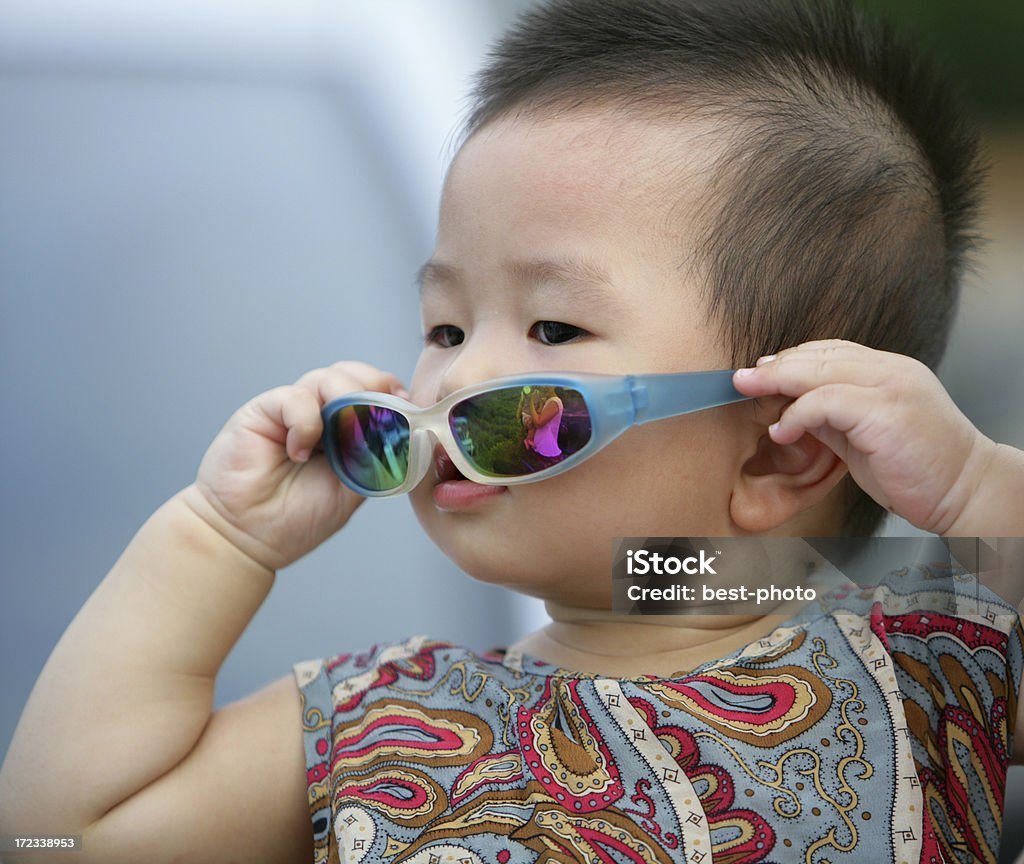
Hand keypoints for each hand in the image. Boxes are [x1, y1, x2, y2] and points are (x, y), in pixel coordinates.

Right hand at [180, 361, 406, 570]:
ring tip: (339, 438)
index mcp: (345, 430)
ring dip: (344, 401)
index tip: (406, 409)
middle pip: (356, 375)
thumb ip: (374, 458)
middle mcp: (320, 414)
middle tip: (376, 419)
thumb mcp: (352, 491)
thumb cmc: (295, 520)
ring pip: (329, 378)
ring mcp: (292, 411)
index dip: (391, 393)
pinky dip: (305, 422)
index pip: (375, 391)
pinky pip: (295, 398)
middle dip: (374, 389)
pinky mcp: (263, 411)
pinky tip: (299, 452)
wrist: (246, 538)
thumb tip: (401, 430)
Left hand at [730, 339, 1015, 534]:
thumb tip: (791, 407)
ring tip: (749, 393)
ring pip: (820, 370)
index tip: (760, 371)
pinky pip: (826, 401)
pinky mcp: (885, 412)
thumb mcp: (864, 435)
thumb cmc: (915, 470)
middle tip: (740, 378)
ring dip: (777, 382)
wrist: (965, 492)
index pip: (831, 351)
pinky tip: (782, 429)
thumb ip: (832, 416)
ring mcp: (891, 387)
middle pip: (820, 355)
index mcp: (889, 371)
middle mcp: (892, 371)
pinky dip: (797, 413)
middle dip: (774, 366)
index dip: (791, 358)